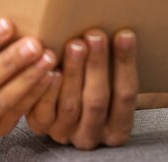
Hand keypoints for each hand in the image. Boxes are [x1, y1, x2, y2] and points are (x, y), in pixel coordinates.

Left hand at [26, 28, 137, 149]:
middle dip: (97, 65)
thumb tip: (125, 32)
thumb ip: (115, 66)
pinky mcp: (42, 127)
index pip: (126, 96)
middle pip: (97, 100)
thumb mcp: (109, 81)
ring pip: (71, 104)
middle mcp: (93, 135)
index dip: (125, 65)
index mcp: (118, 129)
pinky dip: (48, 88)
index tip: (125, 35)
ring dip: (73, 72)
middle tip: (95, 35)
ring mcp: (66, 133)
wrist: (65, 102)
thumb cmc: (93, 83)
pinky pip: (44, 110)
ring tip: (75, 44)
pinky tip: (50, 66)